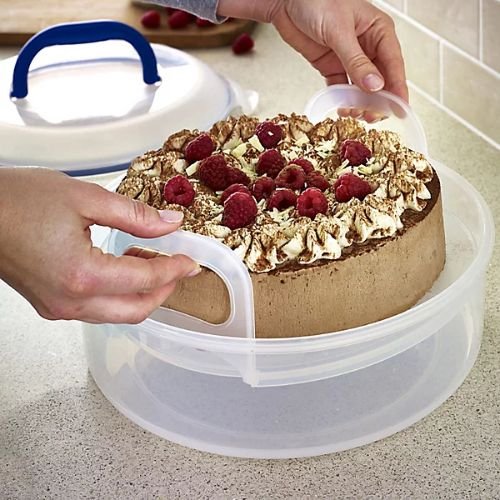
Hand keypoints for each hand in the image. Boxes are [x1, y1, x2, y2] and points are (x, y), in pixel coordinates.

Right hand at [0, 168, 198, 323]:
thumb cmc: (16, 201)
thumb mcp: (84, 197)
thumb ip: (135, 214)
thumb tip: (170, 223)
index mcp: (83, 275)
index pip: (146, 279)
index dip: (175, 270)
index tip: (191, 261)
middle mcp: (71, 301)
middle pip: (137, 310)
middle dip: (165, 290)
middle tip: (179, 267)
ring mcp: (59, 308)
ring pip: (118, 314)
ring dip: (143, 293)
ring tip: (152, 260)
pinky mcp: (51, 305)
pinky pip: (98, 310)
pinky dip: (119, 295)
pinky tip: (124, 269)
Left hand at [218, 0, 407, 100]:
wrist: (285, 3)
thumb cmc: (315, 1)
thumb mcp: (338, 31)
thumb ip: (356, 60)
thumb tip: (375, 85)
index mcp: (378, 31)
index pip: (394, 64)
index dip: (398, 89)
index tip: (400, 109)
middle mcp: (368, 47)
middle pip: (380, 81)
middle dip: (378, 101)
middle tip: (372, 117)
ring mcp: (350, 59)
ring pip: (361, 88)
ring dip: (360, 104)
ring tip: (354, 115)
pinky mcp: (333, 67)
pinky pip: (342, 88)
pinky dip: (342, 100)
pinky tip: (342, 109)